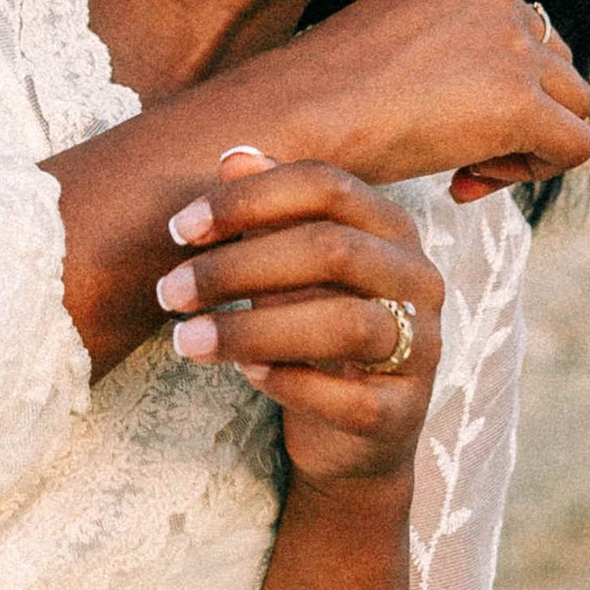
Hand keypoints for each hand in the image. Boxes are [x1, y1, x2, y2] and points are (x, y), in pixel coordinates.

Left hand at [153, 147, 443, 484]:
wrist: (352, 433)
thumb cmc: (311, 328)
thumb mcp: (287, 267)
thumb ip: (268, 213)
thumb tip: (234, 156)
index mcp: (391, 228)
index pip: (326, 185)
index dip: (248, 200)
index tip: (179, 228)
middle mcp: (418, 280)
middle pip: (331, 249)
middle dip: (236, 267)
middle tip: (170, 291)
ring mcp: (420, 348)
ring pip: (345, 324)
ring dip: (251, 330)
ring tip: (187, 341)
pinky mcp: (402, 413)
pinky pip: (348, 398)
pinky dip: (288, 382)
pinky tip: (246, 374)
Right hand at [279, 0, 589, 197]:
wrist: (293, 117)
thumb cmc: (313, 99)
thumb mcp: (380, 50)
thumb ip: (433, 55)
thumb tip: (470, 95)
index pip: (514, 33)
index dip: (490, 90)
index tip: (440, 127)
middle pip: (554, 63)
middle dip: (519, 116)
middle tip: (461, 159)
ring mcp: (511, 44)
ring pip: (573, 103)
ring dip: (528, 144)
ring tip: (467, 171)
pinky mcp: (521, 100)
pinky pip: (573, 145)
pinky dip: (534, 173)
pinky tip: (469, 182)